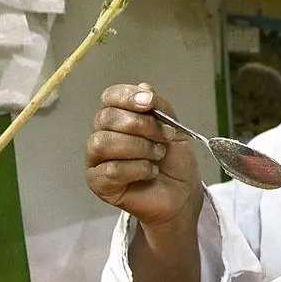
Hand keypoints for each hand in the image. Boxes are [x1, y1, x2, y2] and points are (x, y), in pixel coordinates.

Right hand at [85, 83, 201, 226]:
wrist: (183, 193)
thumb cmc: (175, 161)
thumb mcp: (175, 129)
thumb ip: (160, 108)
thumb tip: (143, 88)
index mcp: (119, 117)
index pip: (110, 96)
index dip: (127, 97)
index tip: (149, 103)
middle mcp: (103, 134)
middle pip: (107, 118)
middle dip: (141, 126)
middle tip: (163, 137)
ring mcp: (97, 159)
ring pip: (104, 142)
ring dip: (139, 148)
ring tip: (158, 155)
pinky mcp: (98, 182)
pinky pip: (110, 169)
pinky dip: (137, 169)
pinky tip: (150, 172)